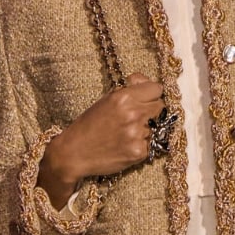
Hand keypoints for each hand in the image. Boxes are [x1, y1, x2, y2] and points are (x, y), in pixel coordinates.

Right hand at [38, 73, 166, 201]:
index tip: (146, 99)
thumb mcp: (106, 99)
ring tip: (126, 134)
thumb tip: (144, 81)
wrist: (74, 153)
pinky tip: (126, 145)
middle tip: (138, 117)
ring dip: (146, 129)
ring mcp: (138, 134)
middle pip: (160, 107)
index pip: (156, 89)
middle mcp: (134, 114)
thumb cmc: (88, 125)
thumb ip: (128, 89)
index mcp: (124, 97)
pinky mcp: (139, 152)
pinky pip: (150, 144)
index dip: (152, 94)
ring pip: (156, 127)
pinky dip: (141, 144)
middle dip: (152, 110)